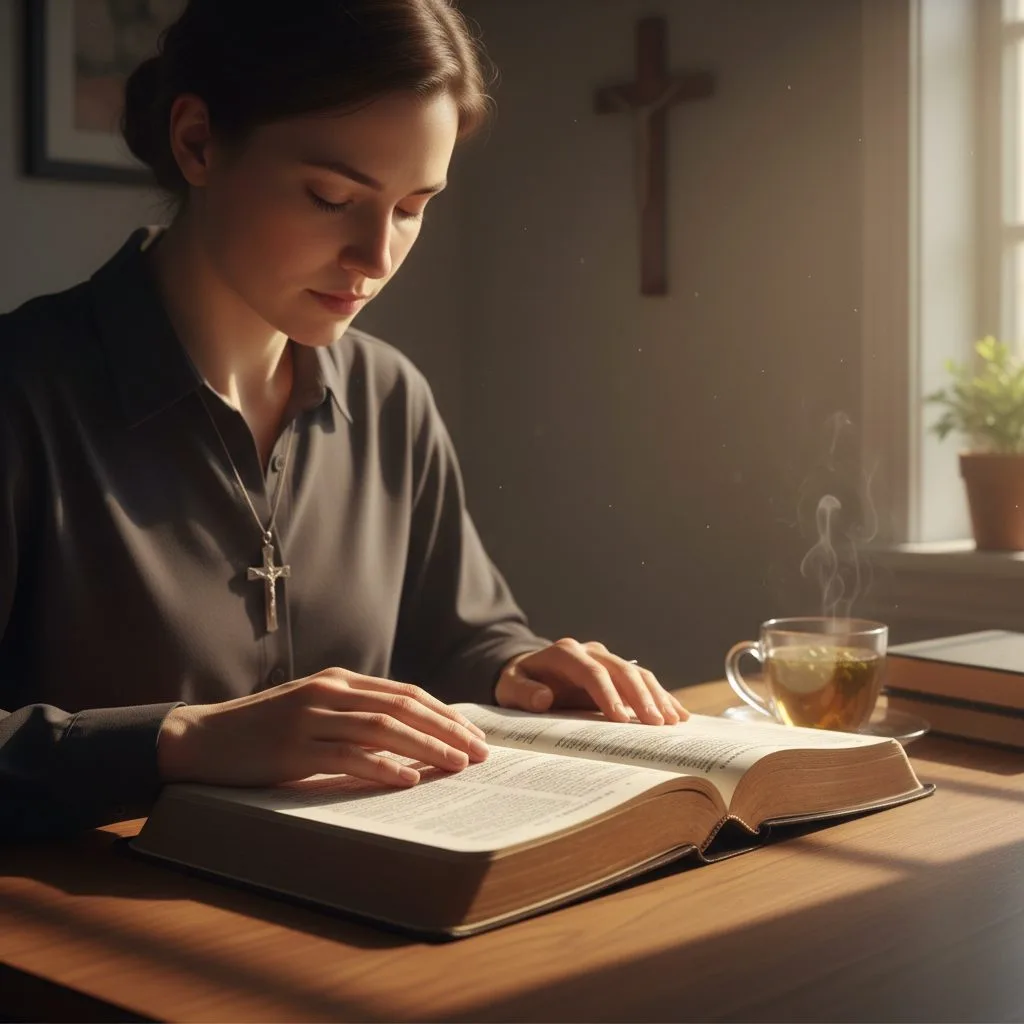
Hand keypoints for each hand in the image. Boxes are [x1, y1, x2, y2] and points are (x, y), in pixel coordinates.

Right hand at [157, 667, 488, 788]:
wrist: (202, 739)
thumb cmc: (264, 730)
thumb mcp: (314, 712)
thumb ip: (355, 716)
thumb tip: (409, 739)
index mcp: (339, 681)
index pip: (407, 694)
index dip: (445, 714)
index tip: (474, 735)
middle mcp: (330, 692)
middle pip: (404, 707)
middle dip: (448, 730)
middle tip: (480, 753)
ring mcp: (311, 718)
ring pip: (383, 729)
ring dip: (426, 747)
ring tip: (457, 765)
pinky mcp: (293, 748)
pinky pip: (346, 757)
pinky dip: (381, 768)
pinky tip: (407, 780)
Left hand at [494, 638, 687, 724]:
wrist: (528, 671)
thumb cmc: (519, 683)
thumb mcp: (509, 688)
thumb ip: (523, 693)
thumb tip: (544, 698)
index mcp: (565, 653)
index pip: (591, 672)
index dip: (607, 694)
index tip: (619, 719)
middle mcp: (590, 651)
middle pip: (621, 671)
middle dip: (640, 698)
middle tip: (656, 724)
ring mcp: (606, 659)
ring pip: (637, 674)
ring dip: (656, 697)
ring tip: (672, 721)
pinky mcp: (616, 671)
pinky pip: (642, 681)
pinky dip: (661, 696)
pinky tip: (678, 713)